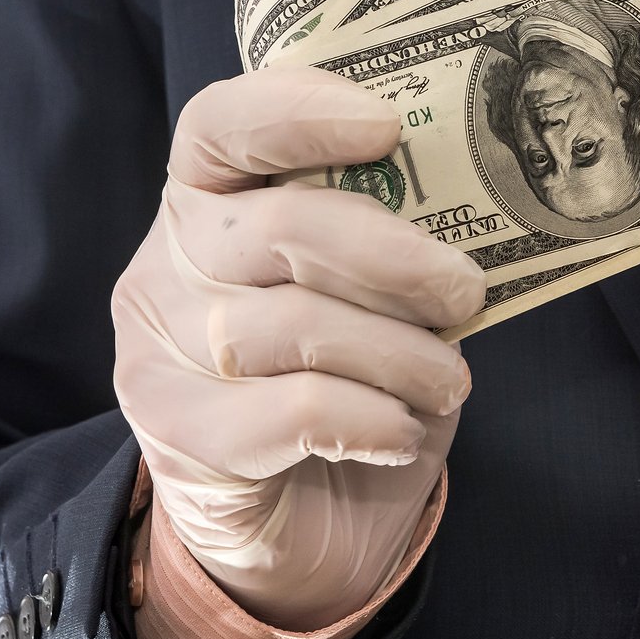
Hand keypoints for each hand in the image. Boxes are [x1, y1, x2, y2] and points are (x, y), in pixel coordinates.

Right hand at [112, 67, 485, 630]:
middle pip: (277, 225)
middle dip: (390, 255)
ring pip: (293, 325)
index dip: (297, 110)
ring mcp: (160, 351)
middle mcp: (166, 265)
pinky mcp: (180, 436)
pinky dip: (370, 417)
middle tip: (465, 290)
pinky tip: (402, 431)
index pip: (221, 126)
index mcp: (206, 203)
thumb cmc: (345, 383)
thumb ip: (391, 241)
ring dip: (398, 353)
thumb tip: (479, 204)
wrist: (300, 528)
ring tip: (448, 380)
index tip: (386, 126)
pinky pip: (294, 410)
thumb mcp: (371, 297)